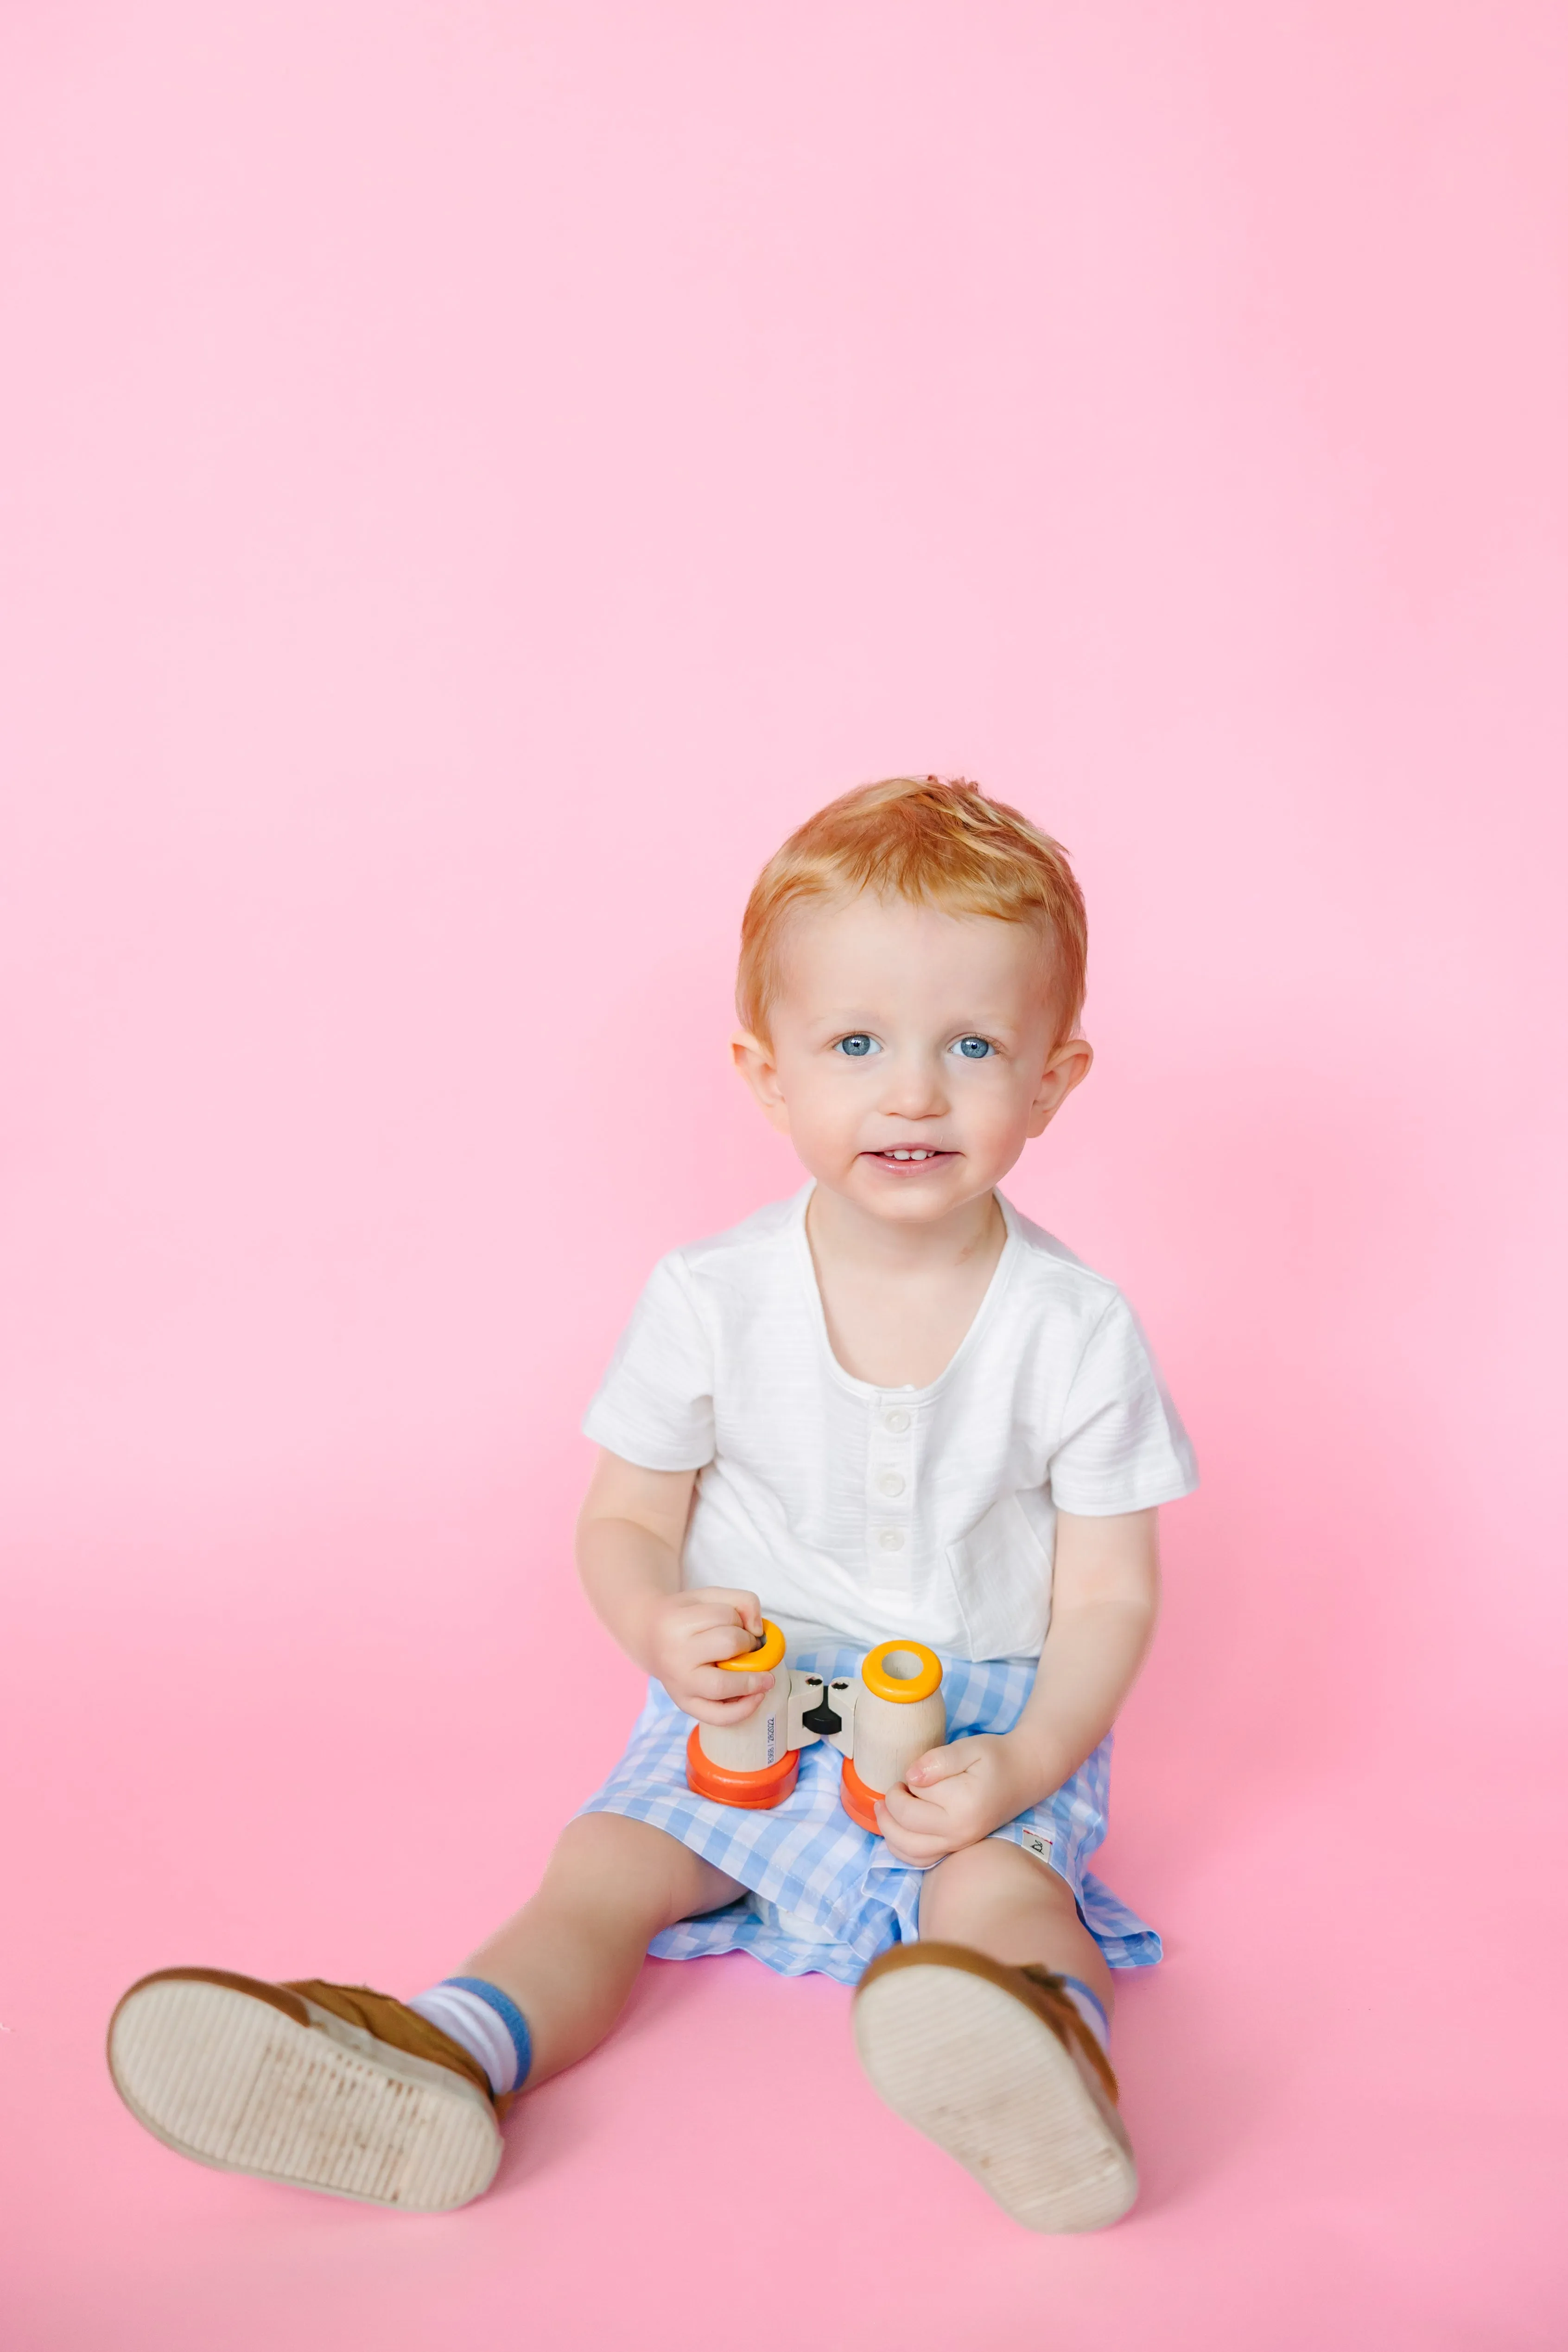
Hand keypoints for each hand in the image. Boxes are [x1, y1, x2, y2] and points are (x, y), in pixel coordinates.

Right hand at [646, 1586, 774, 1724]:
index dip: (741, 1619)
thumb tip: (759, 1632)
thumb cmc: (684, 1616)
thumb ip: (742, 1601)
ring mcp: (678, 1684)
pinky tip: (756, 1697)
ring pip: (722, 1686)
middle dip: (748, 1643)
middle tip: (747, 1645)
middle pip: (728, 1645)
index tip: (740, 1624)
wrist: (648, 1636)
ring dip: (752, 1680)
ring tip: (764, 1677)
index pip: (725, 1616)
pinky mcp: (684, 1704)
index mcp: (676, 1623)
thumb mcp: (709, 1596)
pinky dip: (743, 1710)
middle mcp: (674, 1656)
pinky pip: (717, 1716)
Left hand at [874, 1732, 1036, 1865]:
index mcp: (962, 1805)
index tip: (908, 1773)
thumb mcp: (969, 1748)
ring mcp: (958, 1844)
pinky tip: (897, 1829)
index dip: (902, 1784)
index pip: (913, 1800)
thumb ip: (938, 1760)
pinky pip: (921, 1860)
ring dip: (889, 1832)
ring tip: (885, 1809)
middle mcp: (960, 1832)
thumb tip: (910, 1777)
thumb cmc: (996, 1758)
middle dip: (889, 1809)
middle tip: (892, 1788)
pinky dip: (902, 1849)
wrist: (1024, 1775)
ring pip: (910, 1852)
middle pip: (905, 1831)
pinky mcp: (956, 1848)